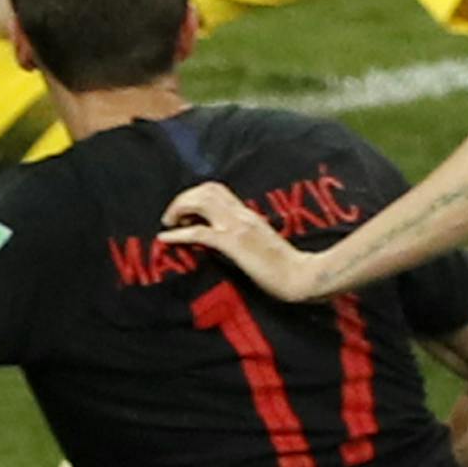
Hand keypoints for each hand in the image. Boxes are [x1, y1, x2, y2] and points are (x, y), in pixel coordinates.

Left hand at [159, 180, 319, 302]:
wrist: (302, 276)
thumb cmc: (287, 266)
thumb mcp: (263, 242)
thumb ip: (247, 234)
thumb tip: (229, 238)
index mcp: (248, 214)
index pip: (216, 189)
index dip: (194, 195)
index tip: (184, 213)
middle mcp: (241, 215)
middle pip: (205, 190)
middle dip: (182, 199)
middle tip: (171, 218)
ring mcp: (237, 227)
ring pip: (200, 202)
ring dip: (178, 210)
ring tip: (169, 224)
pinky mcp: (234, 244)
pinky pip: (199, 232)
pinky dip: (178, 234)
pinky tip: (165, 239)